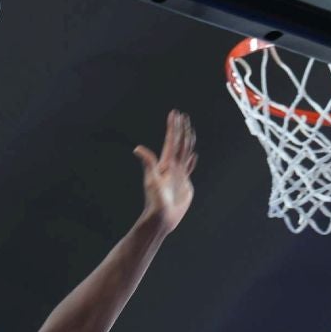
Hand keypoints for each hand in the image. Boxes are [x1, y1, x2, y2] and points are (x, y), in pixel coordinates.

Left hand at [135, 111, 196, 232]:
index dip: (173, 127)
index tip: (175, 113)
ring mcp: (179, 174)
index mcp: (166, 163)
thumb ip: (148, 163)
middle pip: (179, 143)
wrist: (162, 218)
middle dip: (181, 129)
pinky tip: (193, 155)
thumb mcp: (151, 180)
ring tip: (189, 130)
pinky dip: (192, 160)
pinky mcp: (185, 183)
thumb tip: (137, 149)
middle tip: (183, 116)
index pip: (171, 141)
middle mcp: (173, 166)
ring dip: (188, 141)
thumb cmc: (155, 201)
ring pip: (186, 153)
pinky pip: (190, 168)